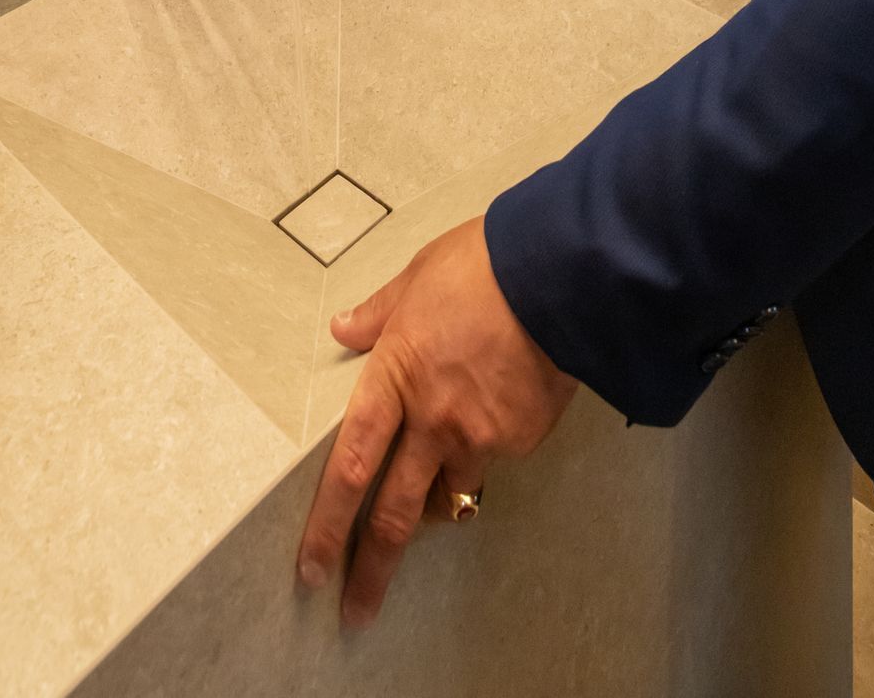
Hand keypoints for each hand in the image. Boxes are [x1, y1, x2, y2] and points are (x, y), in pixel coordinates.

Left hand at [298, 218, 576, 626]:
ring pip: (447, 494)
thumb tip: (344, 329)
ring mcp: (479, 436)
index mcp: (396, 376)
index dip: (329, 523)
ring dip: (434, 500)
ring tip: (432, 483)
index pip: (351, 465)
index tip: (313, 566)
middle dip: (372, 568)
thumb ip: (379, 314)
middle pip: (395, 513)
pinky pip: (491, 460)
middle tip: (356, 609)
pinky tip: (495, 411)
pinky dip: (483, 451)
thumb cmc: (484, 265)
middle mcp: (433, 420)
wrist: (560, 275)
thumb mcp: (418, 277)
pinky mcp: (520, 440)